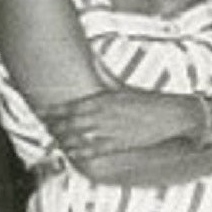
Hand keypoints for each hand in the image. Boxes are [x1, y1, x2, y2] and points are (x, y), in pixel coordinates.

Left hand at [44, 90, 196, 159]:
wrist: (170, 116)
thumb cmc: (146, 100)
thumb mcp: (121, 87)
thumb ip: (103, 75)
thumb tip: (91, 59)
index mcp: (101, 100)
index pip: (69, 107)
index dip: (52, 111)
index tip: (41, 111)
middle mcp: (101, 116)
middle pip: (68, 123)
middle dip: (55, 126)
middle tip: (45, 126)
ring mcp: (107, 132)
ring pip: (77, 138)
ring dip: (63, 139)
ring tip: (54, 138)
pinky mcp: (116, 145)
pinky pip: (91, 151)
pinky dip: (78, 152)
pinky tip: (70, 152)